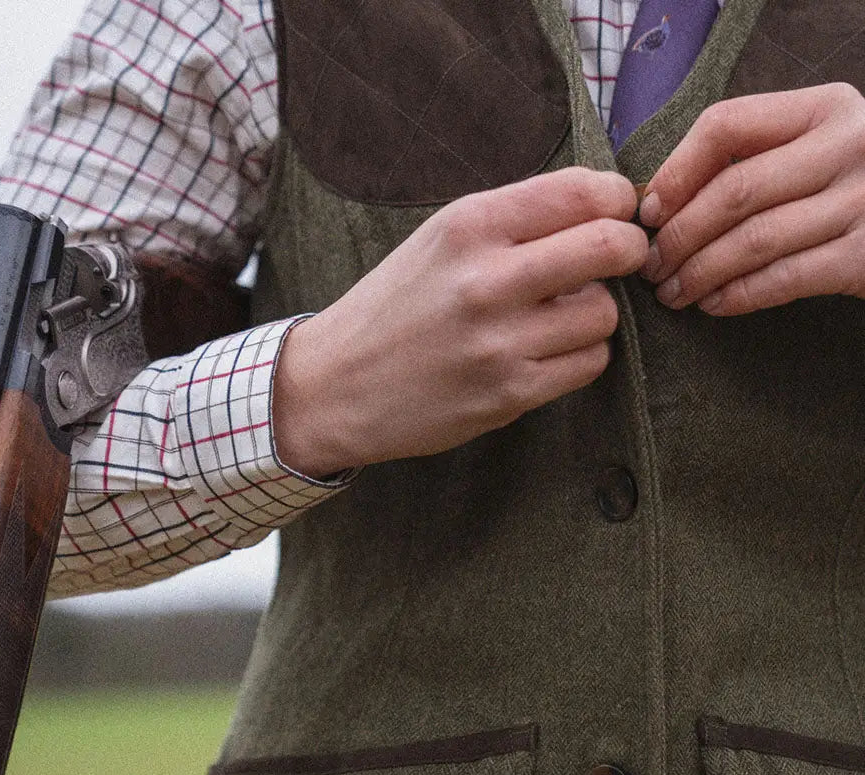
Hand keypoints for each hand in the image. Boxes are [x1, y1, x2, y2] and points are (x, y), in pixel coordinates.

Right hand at [273, 167, 647, 476]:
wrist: (334, 386)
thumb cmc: (393, 307)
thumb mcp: (439, 240)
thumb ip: (514, 221)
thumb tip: (605, 210)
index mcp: (469, 226)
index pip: (583, 191)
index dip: (616, 200)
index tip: (615, 214)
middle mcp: (485, 280)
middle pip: (609, 247)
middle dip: (630, 250)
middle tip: (619, 260)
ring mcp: (498, 342)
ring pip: (604, 313)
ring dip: (596, 312)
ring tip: (561, 316)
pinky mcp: (507, 394)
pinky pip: (588, 364)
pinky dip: (581, 355)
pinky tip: (548, 352)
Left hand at [638, 83, 864, 314]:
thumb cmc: (846, 187)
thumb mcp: (811, 150)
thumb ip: (753, 159)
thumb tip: (657, 202)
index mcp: (824, 108)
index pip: (726, 125)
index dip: (675, 172)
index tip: (648, 213)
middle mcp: (849, 146)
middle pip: (734, 191)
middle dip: (678, 236)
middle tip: (650, 267)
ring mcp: (864, 200)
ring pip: (753, 240)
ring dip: (698, 273)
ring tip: (671, 293)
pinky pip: (784, 279)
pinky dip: (737, 296)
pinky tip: (711, 305)